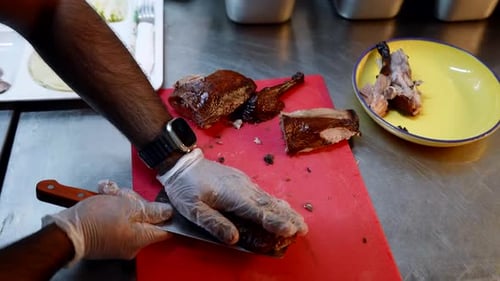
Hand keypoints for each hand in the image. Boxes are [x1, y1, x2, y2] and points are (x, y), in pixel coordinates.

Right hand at [42, 180, 172, 264]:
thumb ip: (151, 210)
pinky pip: (116, 218)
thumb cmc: (94, 220)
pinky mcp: (107, 236)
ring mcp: (119, 241)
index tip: (160, 202)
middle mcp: (132, 244)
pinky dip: (110, 205)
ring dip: (120, 200)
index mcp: (141, 239)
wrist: (65, 231)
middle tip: (122, 195)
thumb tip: (168, 212)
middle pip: (145, 218)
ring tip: (107, 193)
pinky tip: (102, 195)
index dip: (166, 214)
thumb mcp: (128, 208)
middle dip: (135, 201)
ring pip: (129, 214)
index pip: (166, 229)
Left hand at [157, 148, 307, 244]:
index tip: (290, 229)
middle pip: (269, 204)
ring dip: (285, 210)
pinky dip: (275, 202)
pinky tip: (282, 207)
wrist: (182, 164)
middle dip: (288, 217)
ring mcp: (243, 182)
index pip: (258, 211)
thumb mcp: (193, 210)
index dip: (275, 222)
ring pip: (268, 198)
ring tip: (300, 221)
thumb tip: (235, 238)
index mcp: (232, 195)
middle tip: (303, 229)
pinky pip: (262, 193)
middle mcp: (242, 187)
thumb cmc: (186, 188)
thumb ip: (214, 223)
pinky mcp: (242, 180)